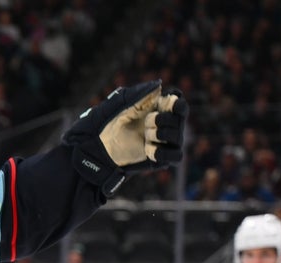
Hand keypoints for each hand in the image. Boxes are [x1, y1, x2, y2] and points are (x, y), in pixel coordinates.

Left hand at [62, 80, 187, 196]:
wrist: (99, 146)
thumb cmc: (109, 122)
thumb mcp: (121, 104)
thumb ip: (139, 93)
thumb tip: (159, 85)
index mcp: (159, 108)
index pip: (179, 104)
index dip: (177, 103)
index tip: (167, 102)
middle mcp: (166, 124)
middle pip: (180, 118)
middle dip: (165, 119)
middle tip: (147, 122)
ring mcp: (164, 142)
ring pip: (178, 137)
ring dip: (162, 134)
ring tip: (146, 136)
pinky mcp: (161, 159)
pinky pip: (176, 156)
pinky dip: (164, 152)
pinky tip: (149, 149)